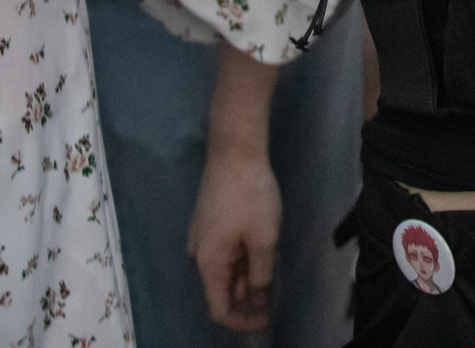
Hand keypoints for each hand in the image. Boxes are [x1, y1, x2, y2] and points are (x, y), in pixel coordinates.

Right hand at [189, 149, 279, 332]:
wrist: (234, 152)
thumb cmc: (250, 196)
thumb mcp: (263, 239)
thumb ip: (261, 274)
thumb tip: (258, 300)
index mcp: (209, 264)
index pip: (219, 310)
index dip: (242, 322)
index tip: (268, 319)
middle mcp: (199, 255)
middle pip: (221, 291)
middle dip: (247, 300)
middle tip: (276, 294)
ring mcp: (202, 238)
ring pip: (225, 271)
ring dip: (246, 277)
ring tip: (272, 268)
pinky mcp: (209, 224)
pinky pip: (225, 254)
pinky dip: (242, 260)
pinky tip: (262, 251)